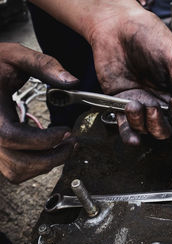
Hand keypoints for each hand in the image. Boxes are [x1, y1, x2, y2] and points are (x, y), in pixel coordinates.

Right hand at [0, 43, 77, 183]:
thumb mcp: (14, 56)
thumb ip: (43, 65)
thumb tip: (72, 81)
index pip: (13, 137)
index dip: (43, 140)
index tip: (66, 132)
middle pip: (18, 163)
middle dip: (52, 157)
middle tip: (72, 143)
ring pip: (16, 172)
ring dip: (44, 165)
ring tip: (64, 148)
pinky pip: (14, 169)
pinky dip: (34, 166)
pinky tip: (49, 150)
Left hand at [29, 0, 171, 145]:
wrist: (117, 25)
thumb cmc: (148, 35)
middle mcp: (158, 100)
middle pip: (165, 132)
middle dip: (161, 125)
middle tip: (154, 107)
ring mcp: (139, 102)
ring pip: (146, 130)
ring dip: (142, 122)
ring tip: (134, 103)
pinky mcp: (119, 102)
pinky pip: (125, 127)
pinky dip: (129, 135)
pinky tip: (133, 136)